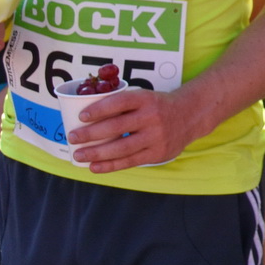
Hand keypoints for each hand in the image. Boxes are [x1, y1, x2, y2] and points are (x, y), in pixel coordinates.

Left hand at [67, 86, 213, 172]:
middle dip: (91, 134)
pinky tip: (94, 167)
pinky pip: (130, 161)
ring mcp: (156, 136)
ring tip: (79, 155)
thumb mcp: (145, 97)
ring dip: (96, 153)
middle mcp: (152, 117)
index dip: (99, 109)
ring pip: (121, 147)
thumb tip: (85, 116)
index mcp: (146, 99)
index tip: (81, 116)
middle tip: (73, 137)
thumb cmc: (158, 106)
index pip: (119, 102)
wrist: (191, 116)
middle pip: (117, 127)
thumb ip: (123, 105)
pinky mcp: (158, 153)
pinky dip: (110, 165)